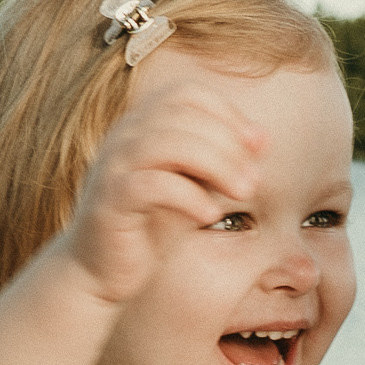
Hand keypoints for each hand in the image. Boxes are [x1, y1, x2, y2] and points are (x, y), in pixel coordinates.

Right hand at [58, 64, 268, 310]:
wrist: (101, 271)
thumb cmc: (149, 226)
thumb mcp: (191, 186)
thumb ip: (217, 161)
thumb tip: (262, 138)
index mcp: (141, 125)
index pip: (187, 93)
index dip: (228, 112)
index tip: (258, 145)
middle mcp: (123, 137)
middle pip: (182, 115)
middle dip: (228, 143)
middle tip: (253, 179)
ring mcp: (113, 166)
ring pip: (168, 143)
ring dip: (216, 165)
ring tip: (241, 193)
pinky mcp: (109, 201)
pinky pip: (152, 185)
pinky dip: (189, 196)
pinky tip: (210, 214)